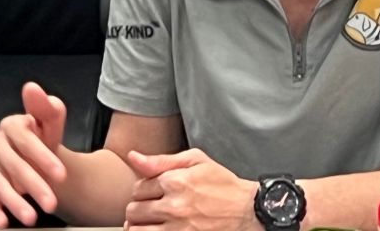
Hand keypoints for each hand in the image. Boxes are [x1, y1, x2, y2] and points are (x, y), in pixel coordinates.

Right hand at [0, 83, 71, 228]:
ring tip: (31, 217)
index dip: (43, 157)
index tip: (60, 174)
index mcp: (12, 125)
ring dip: (15, 203)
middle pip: (14, 166)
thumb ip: (46, 107)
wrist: (40, 157)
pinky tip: (3, 222)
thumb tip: (32, 88)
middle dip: (34, 186)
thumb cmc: (45, 137)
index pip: (26, 141)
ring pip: (0, 185)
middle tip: (51, 203)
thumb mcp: (51, 120)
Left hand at [124, 148, 256, 230]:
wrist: (247, 211)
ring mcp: (177, 229)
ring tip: (152, 221)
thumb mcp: (196, 161)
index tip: (155, 191)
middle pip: (134, 210)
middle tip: (153, 206)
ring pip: (137, 229)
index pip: (138, 187)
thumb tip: (133, 157)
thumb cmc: (222, 185)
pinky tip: (157, 229)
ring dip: (140, 224)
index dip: (144, 188)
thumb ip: (161, 160)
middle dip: (140, 207)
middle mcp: (173, 206)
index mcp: (175, 181)